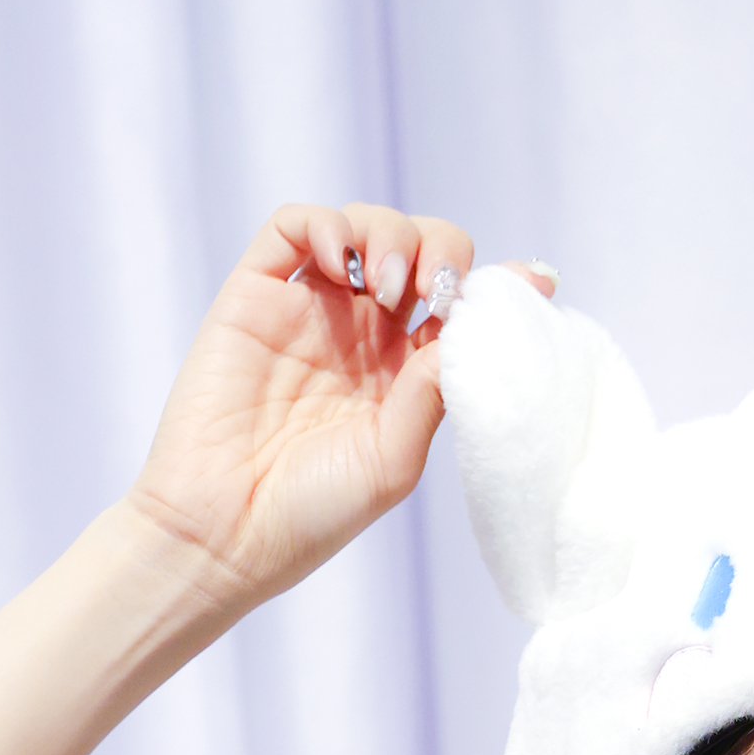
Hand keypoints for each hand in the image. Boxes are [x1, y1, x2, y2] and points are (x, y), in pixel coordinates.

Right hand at [123, 203, 553, 620]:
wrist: (226, 531)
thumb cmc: (314, 512)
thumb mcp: (398, 454)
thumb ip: (439, 383)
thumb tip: (499, 318)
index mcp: (406, 376)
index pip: (458, 306)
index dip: (491, 285)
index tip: (527, 283)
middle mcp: (362, 336)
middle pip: (419, 252)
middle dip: (439, 254)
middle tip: (433, 292)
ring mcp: (310, 310)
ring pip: (363, 228)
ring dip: (389, 237)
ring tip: (384, 289)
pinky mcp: (255, 295)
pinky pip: (293, 227)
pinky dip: (325, 223)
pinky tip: (338, 259)